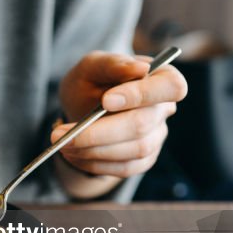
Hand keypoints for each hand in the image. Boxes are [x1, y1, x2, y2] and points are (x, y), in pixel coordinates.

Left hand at [52, 51, 187, 177]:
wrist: (82, 108)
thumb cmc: (91, 81)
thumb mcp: (92, 66)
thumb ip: (112, 64)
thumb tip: (140, 68)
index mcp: (161, 77)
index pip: (171, 87)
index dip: (141, 95)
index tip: (106, 101)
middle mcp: (164, 109)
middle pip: (143, 124)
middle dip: (99, 132)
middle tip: (61, 134)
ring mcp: (157, 136)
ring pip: (134, 150)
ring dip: (92, 149)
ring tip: (62, 143)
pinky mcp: (144, 159)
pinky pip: (125, 168)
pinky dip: (95, 163)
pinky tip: (74, 153)